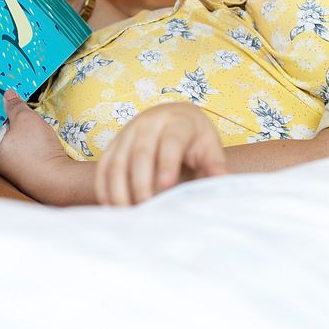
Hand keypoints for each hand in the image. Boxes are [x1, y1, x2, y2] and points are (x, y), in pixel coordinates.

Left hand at [0, 90, 97, 205]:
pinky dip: (14, 132)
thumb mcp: (26, 119)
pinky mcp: (15, 164)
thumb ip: (14, 105)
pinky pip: (11, 142)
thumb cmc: (35, 149)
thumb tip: (7, 95)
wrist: (54, 179)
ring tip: (10, 102)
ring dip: (6, 120)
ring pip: (1, 134)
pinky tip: (21, 122)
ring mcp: (2, 161)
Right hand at [95, 102, 227, 205]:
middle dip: (141, 182)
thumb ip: (214, 163)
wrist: (173, 115)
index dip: (167, 162)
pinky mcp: (114, 144)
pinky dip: (104, 188)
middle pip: (140, 153)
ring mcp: (127, 133)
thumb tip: (225, 181)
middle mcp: (148, 124)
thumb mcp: (209, 145)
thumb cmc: (194, 136)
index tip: (167, 185)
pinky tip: (112, 207)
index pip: (171, 142)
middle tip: (146, 207)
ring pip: (117, 161)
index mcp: (176, 122)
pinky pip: (103, 167)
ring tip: (128, 213)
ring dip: (119, 189)